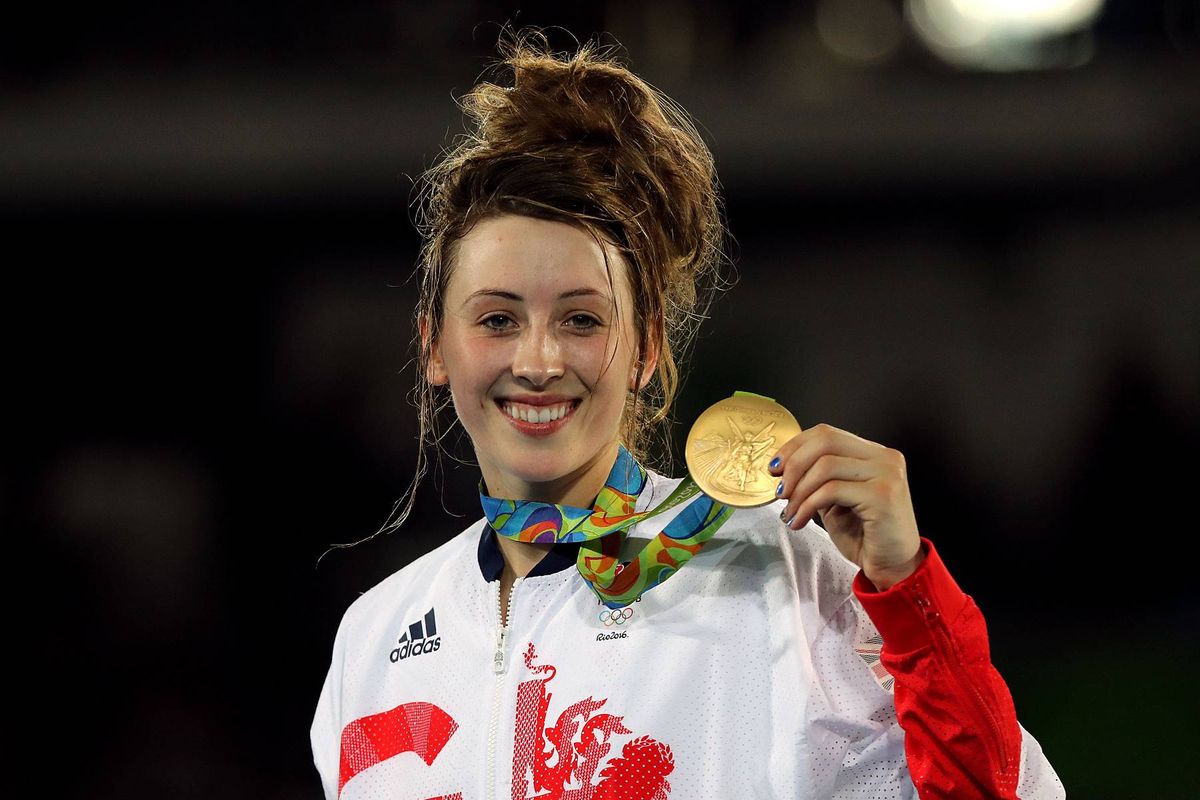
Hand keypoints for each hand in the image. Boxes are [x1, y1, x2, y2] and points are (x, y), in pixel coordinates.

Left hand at [768, 423, 923, 590]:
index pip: (827, 433)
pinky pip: (831, 490)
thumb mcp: (835, 501)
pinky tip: (800, 521)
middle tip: (780, 489)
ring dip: (799, 491)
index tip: (775, 467)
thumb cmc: (866, 536)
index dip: (795, 446)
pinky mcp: (882, 495)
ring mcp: (886, 474)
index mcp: (874, 454)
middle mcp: (884, 458)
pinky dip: (807, 506)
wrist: (894, 567)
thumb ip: (818, 479)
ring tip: (790, 512)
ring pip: (825, 466)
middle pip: (825, 441)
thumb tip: (783, 468)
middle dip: (794, 464)